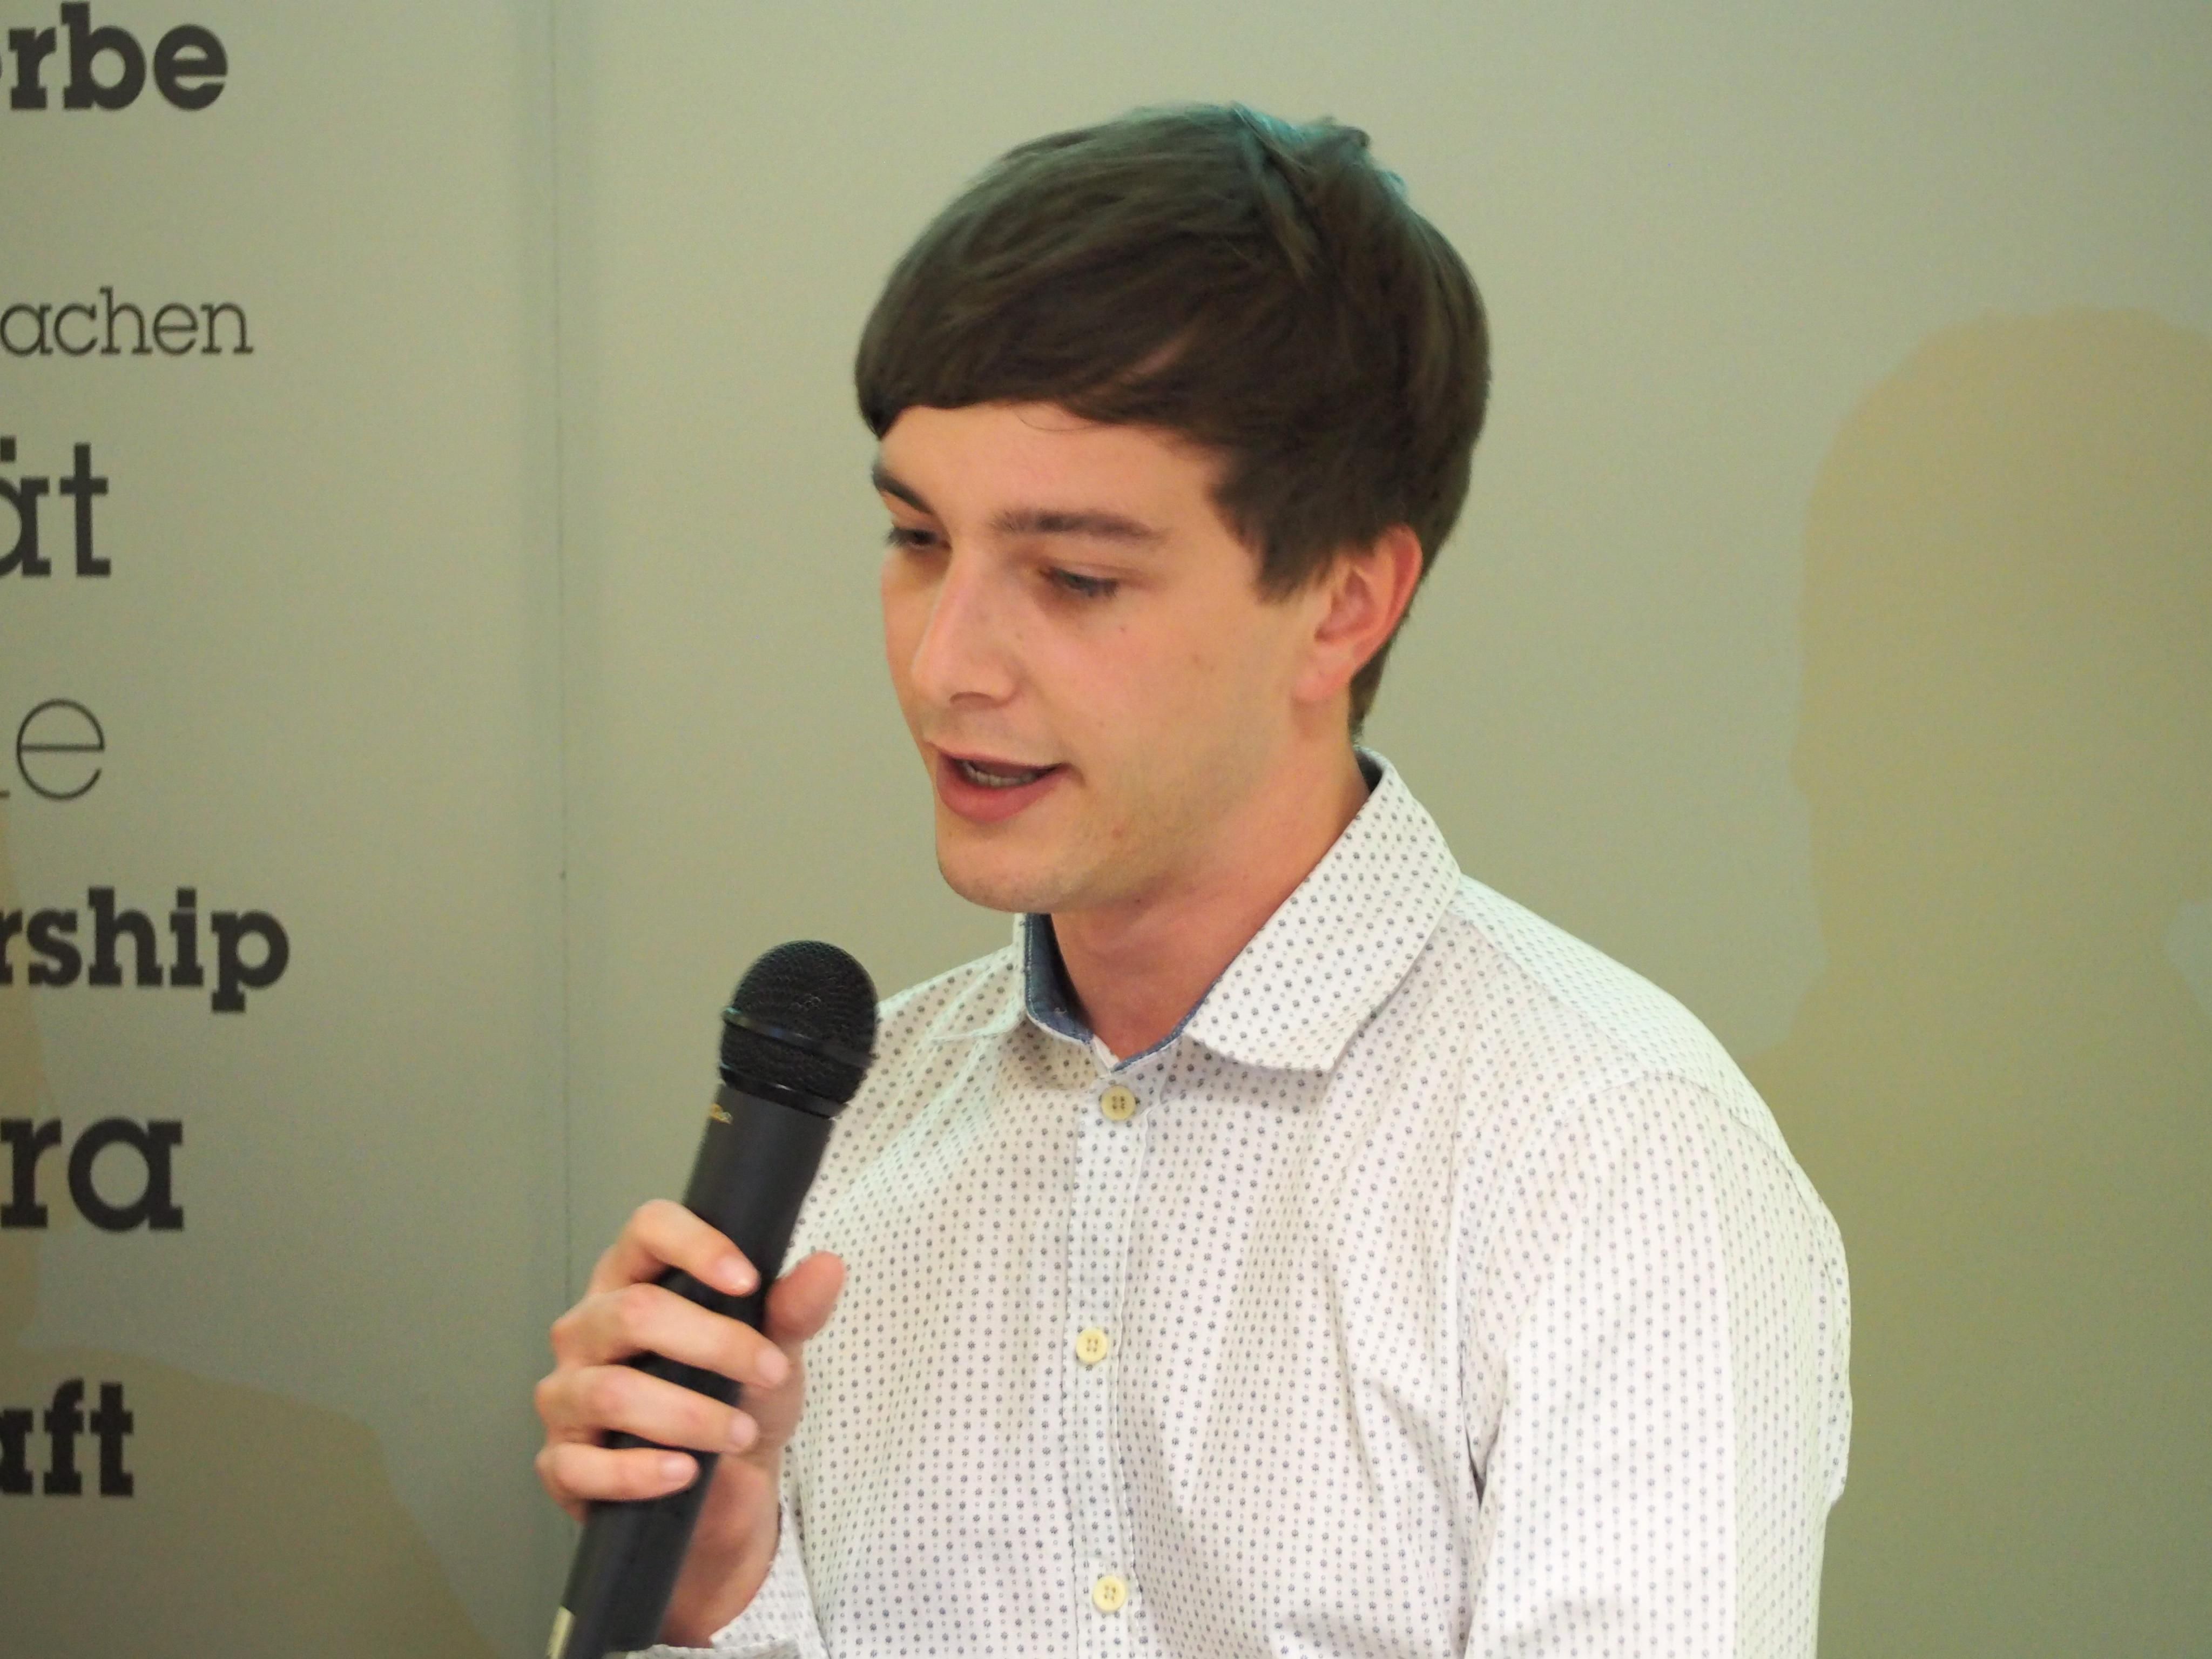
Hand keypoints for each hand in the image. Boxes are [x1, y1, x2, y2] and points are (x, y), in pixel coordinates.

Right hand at [534, 1198, 845, 1640]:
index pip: (648, 1229)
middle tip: (771, 1372)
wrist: (726, 1491)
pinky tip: (685, 1473)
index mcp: (635, 1281)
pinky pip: (584, 1467)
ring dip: (688, 1415)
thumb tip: (829, 1266)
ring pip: (611, 1390)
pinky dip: (640, 1472)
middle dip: (715, 1344)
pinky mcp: (561, 1463)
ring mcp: (566, 1395)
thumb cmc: (739, 1399)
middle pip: (633, 1311)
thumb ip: (795, 1310)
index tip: (748, 1281)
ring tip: (741, 1433)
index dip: (696, 1245)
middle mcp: (588, 1329)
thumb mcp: (776, 1352)